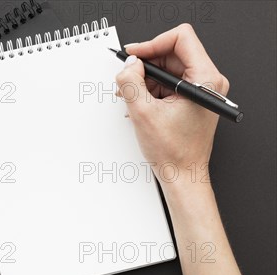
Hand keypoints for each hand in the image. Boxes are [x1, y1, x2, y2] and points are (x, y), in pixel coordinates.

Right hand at [115, 24, 228, 186]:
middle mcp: (208, 81)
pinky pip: (169, 82)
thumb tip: (128, 64)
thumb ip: (131, 82)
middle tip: (127, 77)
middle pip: (173, 52)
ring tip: (132, 96)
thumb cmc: (173, 152)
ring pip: (169, 68)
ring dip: (146, 79)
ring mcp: (202, 90)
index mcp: (205, 80)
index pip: (180, 38)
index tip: (134, 55)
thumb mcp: (143, 113)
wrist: (182, 175)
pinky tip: (140, 103)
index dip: (152, 44)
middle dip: (146, 64)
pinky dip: (151, 89)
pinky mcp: (193, 98)